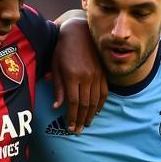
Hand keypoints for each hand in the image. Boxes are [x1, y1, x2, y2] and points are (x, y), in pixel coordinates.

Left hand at [52, 18, 106, 133]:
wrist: (78, 30)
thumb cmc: (62, 48)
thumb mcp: (55, 66)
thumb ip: (57, 88)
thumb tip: (57, 107)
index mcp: (72, 76)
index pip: (74, 103)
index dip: (72, 118)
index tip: (70, 128)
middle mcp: (86, 76)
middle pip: (86, 105)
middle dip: (81, 120)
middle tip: (78, 131)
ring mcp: (97, 74)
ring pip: (96, 101)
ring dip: (91, 115)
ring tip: (86, 124)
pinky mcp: (103, 72)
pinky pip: (104, 92)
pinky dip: (101, 104)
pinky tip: (96, 112)